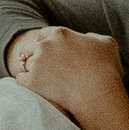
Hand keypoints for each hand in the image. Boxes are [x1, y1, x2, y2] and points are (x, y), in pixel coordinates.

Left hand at [6, 25, 128, 129]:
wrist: (98, 95)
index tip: (48, 53)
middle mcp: (45, 45)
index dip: (45, 43)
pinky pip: (21, 78)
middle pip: (31, 47)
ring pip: (25, 63)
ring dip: (30, 69)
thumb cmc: (106, 70)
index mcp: (60, 33)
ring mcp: (37, 62)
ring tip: (38, 79)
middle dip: (34, 55)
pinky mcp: (32, 80)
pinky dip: (26, 83)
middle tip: (40, 67)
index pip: (43, 34)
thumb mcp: (107, 44)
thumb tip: (87, 37)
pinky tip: (34, 87)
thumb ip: (94, 37)